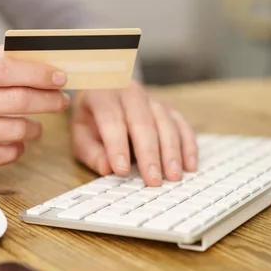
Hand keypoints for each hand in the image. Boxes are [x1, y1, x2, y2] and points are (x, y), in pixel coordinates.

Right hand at [0, 46, 70, 174]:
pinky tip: (16, 139)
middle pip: (13, 100)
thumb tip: (38, 58)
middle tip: (61, 100)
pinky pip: (2, 154)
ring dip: (34, 126)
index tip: (59, 77)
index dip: (36, 74)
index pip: (1, 70)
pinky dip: (18, 146)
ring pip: (12, 130)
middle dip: (46, 100)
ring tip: (36, 123)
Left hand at [70, 80, 197, 185]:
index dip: (117, 145)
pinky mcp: (169, 108)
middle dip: (149, 154)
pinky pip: (182, 125)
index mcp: (103, 95)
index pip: (111, 119)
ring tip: (173, 176)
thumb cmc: (92, 118)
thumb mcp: (81, 134)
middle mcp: (130, 92)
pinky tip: (189, 165)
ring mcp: (152, 99)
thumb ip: (91, 152)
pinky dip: (188, 145)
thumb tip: (108, 168)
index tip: (121, 170)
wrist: (105, 91)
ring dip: (171, 151)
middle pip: (143, 122)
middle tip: (153, 180)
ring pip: (165, 122)